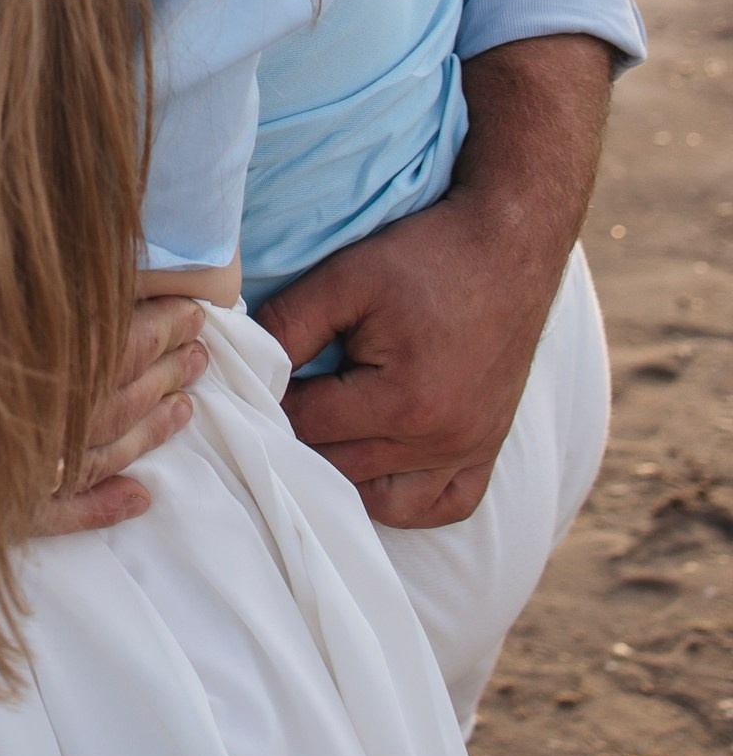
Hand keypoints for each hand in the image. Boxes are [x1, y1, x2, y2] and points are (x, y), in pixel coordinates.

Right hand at [31, 296, 206, 534]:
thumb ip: (47, 301)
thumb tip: (105, 282)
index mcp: (47, 363)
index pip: (125, 342)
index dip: (164, 326)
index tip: (193, 311)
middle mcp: (52, 419)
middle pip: (126, 394)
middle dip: (168, 370)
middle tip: (201, 354)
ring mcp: (35, 470)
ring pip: (112, 448)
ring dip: (154, 427)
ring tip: (186, 407)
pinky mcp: (15, 511)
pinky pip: (71, 512)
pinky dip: (106, 506)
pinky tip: (140, 499)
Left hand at [255, 194, 546, 523]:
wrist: (508, 249)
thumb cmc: (427, 256)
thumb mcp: (346, 277)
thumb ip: (290, 325)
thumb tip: (246, 365)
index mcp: (403, 402)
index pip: (307, 425)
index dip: (271, 400)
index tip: (255, 380)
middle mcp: (441, 442)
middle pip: (339, 467)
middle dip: (301, 437)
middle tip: (281, 400)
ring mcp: (469, 453)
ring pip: (383, 501)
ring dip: (345, 474)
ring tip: (324, 429)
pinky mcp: (487, 451)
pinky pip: (441, 506)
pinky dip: (404, 498)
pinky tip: (376, 464)